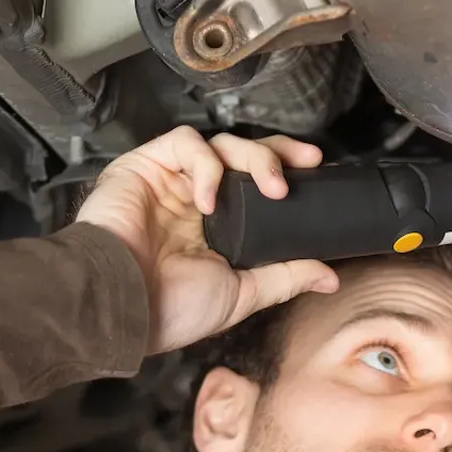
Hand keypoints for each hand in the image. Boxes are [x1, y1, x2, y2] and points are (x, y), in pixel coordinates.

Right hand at [75, 127, 339, 353]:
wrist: (122, 308)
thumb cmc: (170, 308)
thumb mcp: (241, 294)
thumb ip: (284, 278)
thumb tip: (329, 277)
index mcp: (218, 226)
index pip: (256, 183)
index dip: (286, 170)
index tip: (317, 170)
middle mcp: (195, 199)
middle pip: (243, 154)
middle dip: (277, 154)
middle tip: (303, 165)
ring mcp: (170, 180)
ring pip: (220, 143)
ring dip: (252, 158)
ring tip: (270, 189)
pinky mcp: (145, 165)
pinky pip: (184, 142)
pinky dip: (205, 164)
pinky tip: (207, 199)